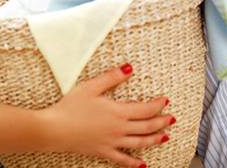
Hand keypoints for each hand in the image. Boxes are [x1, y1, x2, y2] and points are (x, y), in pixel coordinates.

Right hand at [39, 63, 173, 166]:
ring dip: (155, 140)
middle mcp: (119, 129)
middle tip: (172, 118)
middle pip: (147, 126)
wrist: (54, 129)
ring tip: (165, 137)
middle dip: (162, 122)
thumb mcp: (91, 87)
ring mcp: (112, 142)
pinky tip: (143, 165)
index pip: (145, 109)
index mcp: (118, 112)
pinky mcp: (103, 151)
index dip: (158, 105)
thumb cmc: (70, 107)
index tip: (165, 100)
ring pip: (139, 143)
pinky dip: (134, 163)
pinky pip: (123, 160)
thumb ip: (112, 77)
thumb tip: (129, 68)